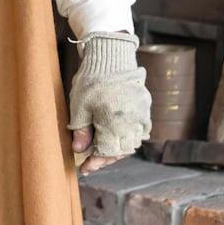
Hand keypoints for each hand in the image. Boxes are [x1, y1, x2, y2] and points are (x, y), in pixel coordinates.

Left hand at [67, 31, 150, 174]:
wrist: (111, 56)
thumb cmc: (92, 80)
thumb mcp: (79, 105)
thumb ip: (80, 130)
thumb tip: (78, 151)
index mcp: (113, 124)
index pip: (106, 153)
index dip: (94, 163)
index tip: (83, 168)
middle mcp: (131, 123)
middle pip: (121, 151)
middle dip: (106, 159)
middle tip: (91, 161)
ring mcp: (141, 115)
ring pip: (133, 142)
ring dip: (120, 149)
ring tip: (104, 150)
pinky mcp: (145, 107)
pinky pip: (142, 130)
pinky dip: (132, 137)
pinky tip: (120, 137)